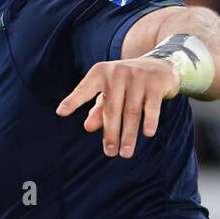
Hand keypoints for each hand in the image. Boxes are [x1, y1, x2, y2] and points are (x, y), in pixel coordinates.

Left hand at [55, 57, 179, 157]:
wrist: (159, 65)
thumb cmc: (127, 84)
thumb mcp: (110, 94)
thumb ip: (99, 110)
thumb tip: (88, 127)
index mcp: (100, 73)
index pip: (85, 89)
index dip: (73, 100)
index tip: (61, 112)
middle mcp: (117, 72)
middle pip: (112, 109)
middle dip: (110, 132)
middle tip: (109, 152)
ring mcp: (137, 77)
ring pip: (131, 111)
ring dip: (129, 134)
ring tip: (125, 153)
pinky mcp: (155, 83)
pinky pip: (151, 105)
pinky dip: (150, 119)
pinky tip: (148, 133)